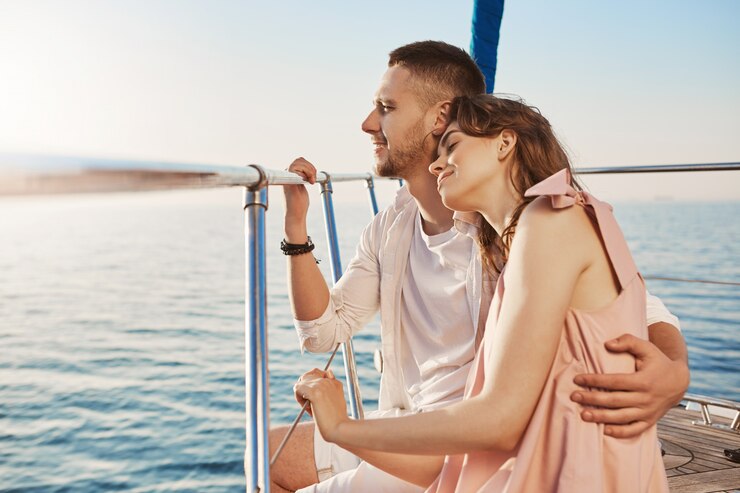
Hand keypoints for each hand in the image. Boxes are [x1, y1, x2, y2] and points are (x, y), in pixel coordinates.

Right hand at [283, 157, 316, 239]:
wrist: (296, 216)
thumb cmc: (299, 205)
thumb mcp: (302, 188)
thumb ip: (303, 179)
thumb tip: (308, 172)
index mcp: (290, 176)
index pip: (298, 161)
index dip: (307, 165)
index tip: (313, 178)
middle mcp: (287, 175)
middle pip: (299, 159)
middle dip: (310, 167)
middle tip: (314, 179)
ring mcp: (286, 177)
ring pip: (298, 161)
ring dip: (309, 169)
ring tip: (312, 181)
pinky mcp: (288, 181)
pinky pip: (295, 167)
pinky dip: (307, 171)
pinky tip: (310, 182)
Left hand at [294, 369, 348, 442]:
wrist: (340, 429)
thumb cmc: (338, 420)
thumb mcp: (337, 400)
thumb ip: (332, 387)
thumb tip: (329, 371)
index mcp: (335, 382)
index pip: (317, 373)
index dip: (312, 385)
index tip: (315, 399)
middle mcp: (328, 380)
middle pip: (308, 375)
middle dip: (305, 388)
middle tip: (309, 403)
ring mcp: (321, 385)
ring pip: (302, 382)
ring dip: (302, 394)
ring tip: (310, 407)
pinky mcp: (314, 392)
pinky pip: (298, 388)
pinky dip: (298, 398)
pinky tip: (307, 408)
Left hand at [571, 333, 689, 437]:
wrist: (679, 381)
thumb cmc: (658, 362)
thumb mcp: (646, 347)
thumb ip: (628, 342)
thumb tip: (607, 344)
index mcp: (643, 380)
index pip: (614, 381)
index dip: (595, 380)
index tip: (577, 379)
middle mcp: (646, 398)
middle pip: (615, 400)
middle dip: (592, 399)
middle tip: (574, 396)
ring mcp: (648, 411)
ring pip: (622, 417)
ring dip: (601, 417)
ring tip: (583, 415)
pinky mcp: (650, 421)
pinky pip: (634, 430)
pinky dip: (620, 432)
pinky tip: (604, 430)